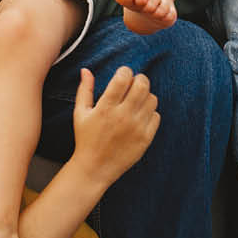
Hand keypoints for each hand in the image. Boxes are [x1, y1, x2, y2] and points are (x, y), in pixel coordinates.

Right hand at [70, 67, 158, 186]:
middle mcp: (123, 116)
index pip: (123, 78)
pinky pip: (156, 116)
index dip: (125, 71)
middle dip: (140, 79)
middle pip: (142, 85)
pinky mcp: (145, 138)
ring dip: (145, 95)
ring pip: (152, 99)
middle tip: (135, 82)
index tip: (123, 74)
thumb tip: (86, 70)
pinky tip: (140, 115)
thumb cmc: (86, 138)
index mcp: (105, 107)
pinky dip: (150, 112)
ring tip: (136, 100)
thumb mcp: (80, 113)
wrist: (95, 167)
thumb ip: (84, 89)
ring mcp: (136, 127)